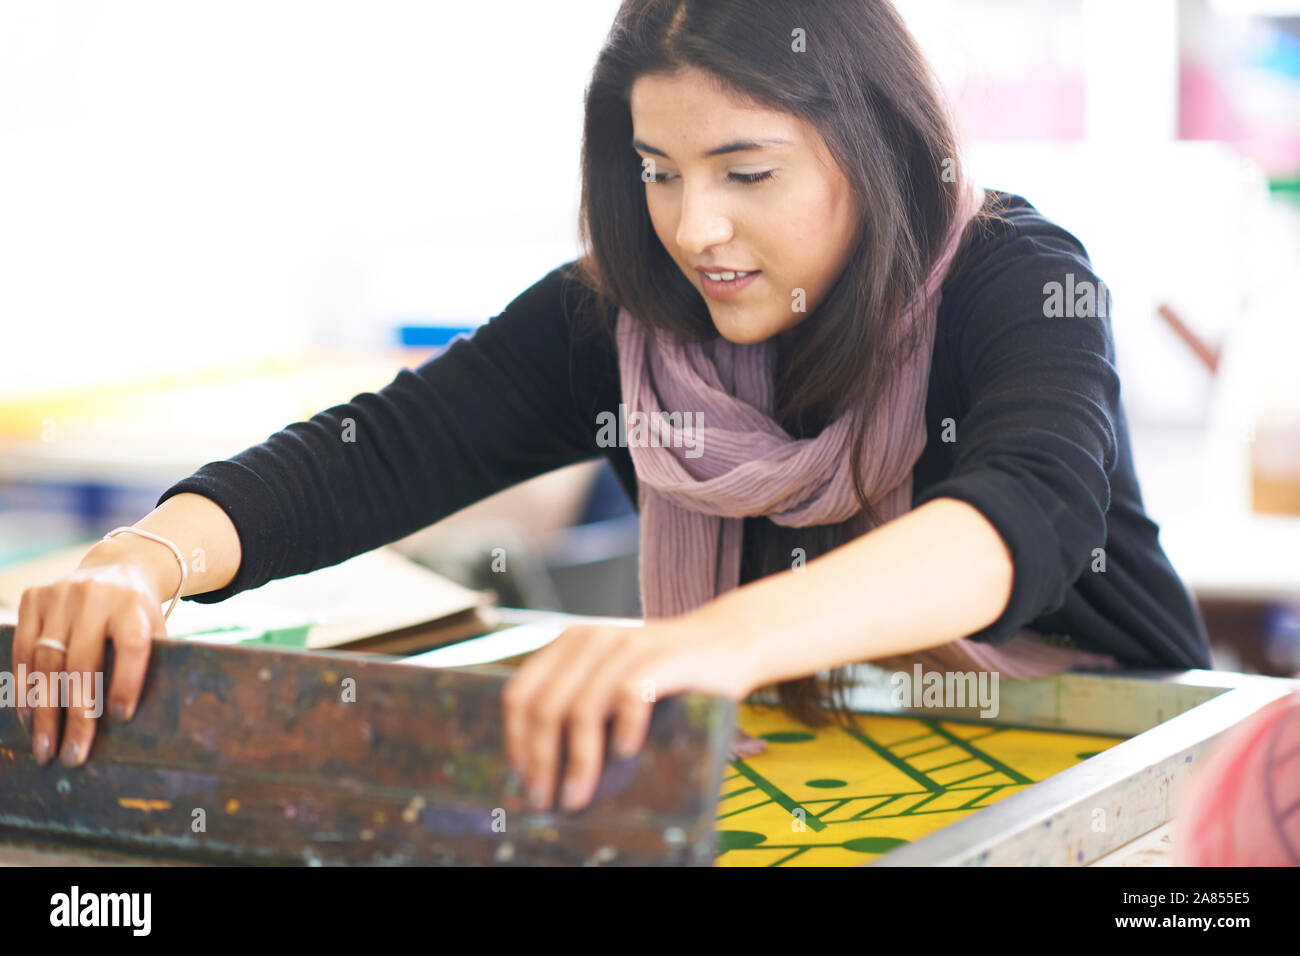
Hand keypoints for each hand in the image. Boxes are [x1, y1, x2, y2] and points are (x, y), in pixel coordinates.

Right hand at [12, 553, 167, 766]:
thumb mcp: (155, 629)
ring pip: (46, 662)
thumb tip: (148, 723)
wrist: (117, 570)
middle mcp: (95, 597)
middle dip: (76, 716)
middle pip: (82, 663)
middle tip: (72, 755)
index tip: (121, 719)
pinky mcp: (34, 598)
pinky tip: (29, 717)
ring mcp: (60, 595)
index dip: (126, 683)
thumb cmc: (139, 615)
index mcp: (134, 605)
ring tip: (46, 746)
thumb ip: (152, 663)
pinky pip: (23, 650)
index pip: (133, 646)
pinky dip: (24, 687)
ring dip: (43, 711)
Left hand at [501, 617, 750, 812]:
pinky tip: (625, 753)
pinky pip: (631, 694)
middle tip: (548, 799)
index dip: (517, 740)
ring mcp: (628, 644)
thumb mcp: (612, 678)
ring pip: (584, 709)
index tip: (525, 779)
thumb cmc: (666, 671)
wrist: (727, 640)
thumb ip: (581, 704)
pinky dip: (623, 729)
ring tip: (580, 794)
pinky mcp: (664, 655)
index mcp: (570, 644)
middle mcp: (592, 638)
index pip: (521, 694)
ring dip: (578, 761)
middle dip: (542, 761)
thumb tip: (546, 772)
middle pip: (546, 708)